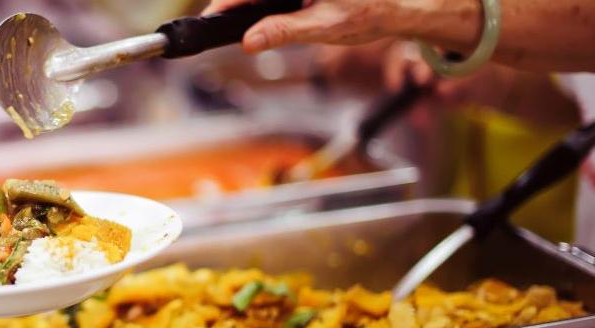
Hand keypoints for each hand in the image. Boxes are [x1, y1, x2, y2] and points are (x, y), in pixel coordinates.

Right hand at [203, 0, 428, 53]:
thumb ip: (284, 31)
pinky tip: (259, 16)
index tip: (213, 16)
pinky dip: (265, 3)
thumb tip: (249, 41)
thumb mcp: (324, 27)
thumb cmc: (369, 14)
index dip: (229, 2)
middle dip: (238, 3)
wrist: (396, 7)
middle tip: (220, 21)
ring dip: (251, 4)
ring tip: (234, 18)